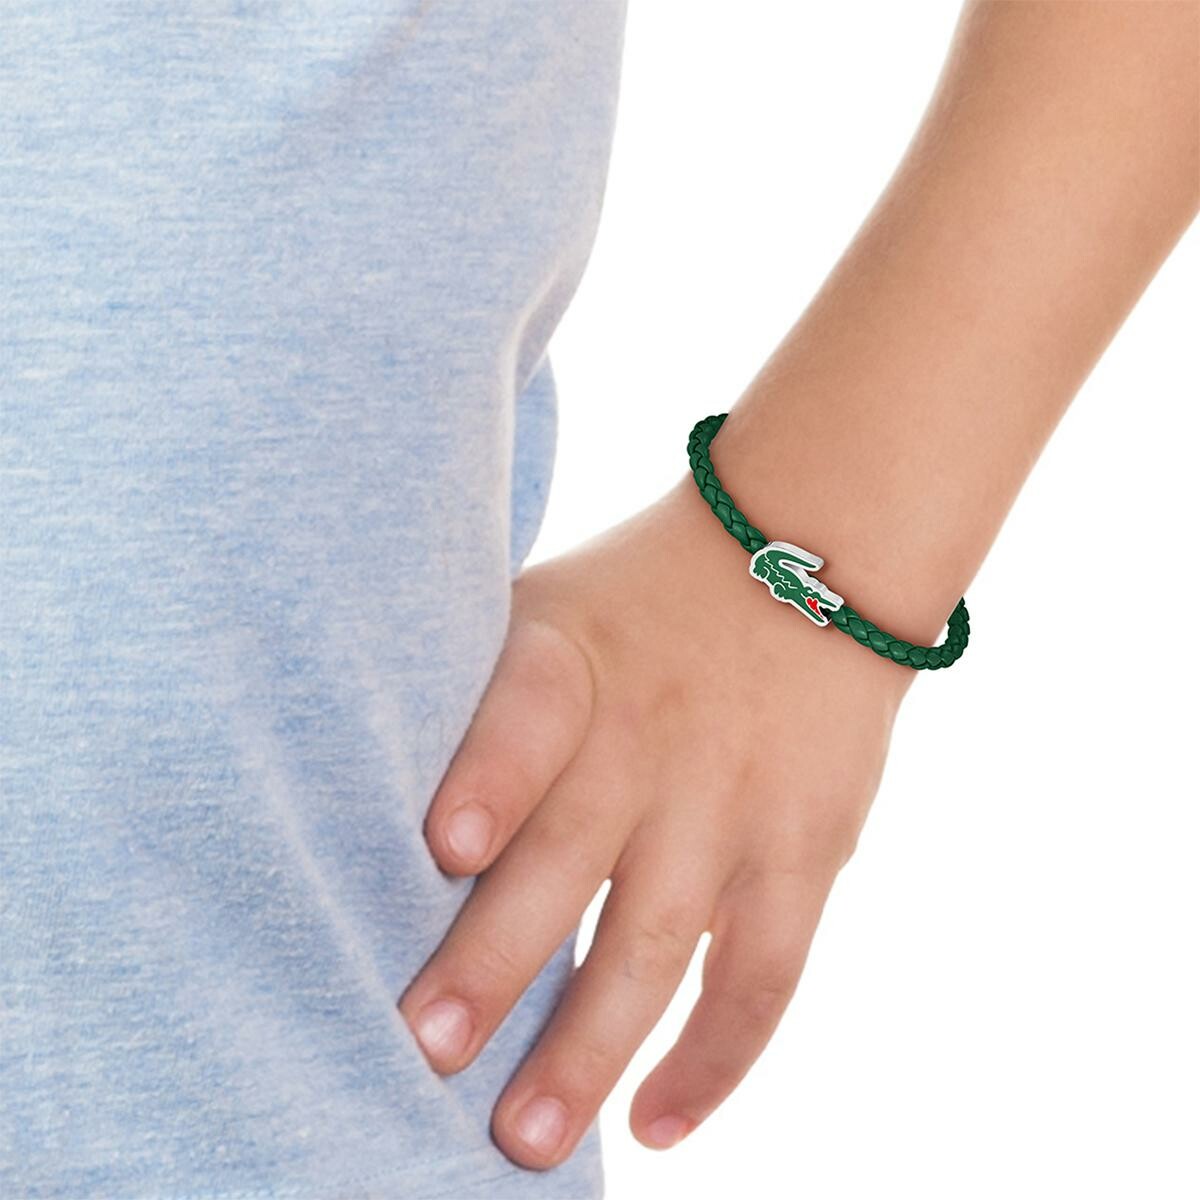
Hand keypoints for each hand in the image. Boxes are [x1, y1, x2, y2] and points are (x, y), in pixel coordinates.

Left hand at [397, 474, 913, 1167]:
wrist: (807, 566)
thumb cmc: (641, 604)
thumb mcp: (550, 606)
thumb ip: (476, 689)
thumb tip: (358, 790)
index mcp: (576, 661)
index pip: (532, 714)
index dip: (491, 775)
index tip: (441, 847)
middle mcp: (654, 738)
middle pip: (571, 855)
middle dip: (499, 959)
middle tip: (426, 1051)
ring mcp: (732, 802)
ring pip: (655, 940)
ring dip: (589, 1046)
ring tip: (521, 1140)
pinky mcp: (804, 850)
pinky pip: (763, 972)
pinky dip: (714, 1058)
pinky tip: (654, 1124)